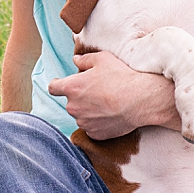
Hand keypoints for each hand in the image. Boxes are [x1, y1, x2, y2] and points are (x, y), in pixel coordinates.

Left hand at [48, 50, 178, 141]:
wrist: (140, 100)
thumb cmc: (121, 77)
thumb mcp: (103, 59)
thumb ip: (85, 59)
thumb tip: (76, 60)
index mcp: (71, 88)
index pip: (53, 88)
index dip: (57, 84)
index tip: (61, 84)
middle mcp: (73, 107)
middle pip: (70, 102)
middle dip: (79, 97)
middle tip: (97, 91)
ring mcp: (84, 123)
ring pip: (81, 116)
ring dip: (89, 111)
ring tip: (107, 103)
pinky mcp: (95, 134)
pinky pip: (92, 128)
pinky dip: (98, 122)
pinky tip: (110, 115)